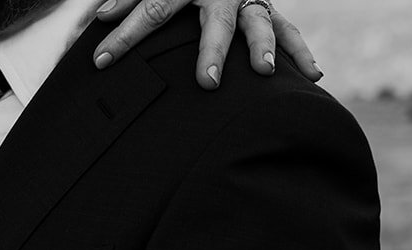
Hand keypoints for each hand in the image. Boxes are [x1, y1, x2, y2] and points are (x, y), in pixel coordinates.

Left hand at [94, 0, 321, 85]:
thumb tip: (100, 20)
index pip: (151, 9)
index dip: (125, 35)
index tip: (101, 61)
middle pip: (215, 21)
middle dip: (213, 50)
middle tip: (208, 80)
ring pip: (259, 22)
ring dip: (264, 47)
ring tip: (265, 72)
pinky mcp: (267, 8)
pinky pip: (288, 28)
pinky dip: (301, 51)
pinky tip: (312, 76)